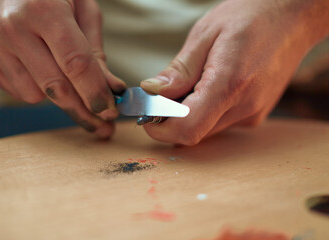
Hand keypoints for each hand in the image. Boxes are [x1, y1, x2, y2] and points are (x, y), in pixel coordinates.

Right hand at [0, 0, 125, 138]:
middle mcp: (13, 27)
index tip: (110, 110)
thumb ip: (96, 53)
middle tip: (102, 123)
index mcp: (44, 9)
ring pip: (35, 95)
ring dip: (59, 97)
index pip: (75, 63)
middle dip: (83, 111)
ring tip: (68, 81)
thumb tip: (111, 91)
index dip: (95, 92)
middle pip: (55, 86)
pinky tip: (43, 71)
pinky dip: (37, 89)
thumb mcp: (85, 13)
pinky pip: (18, 92)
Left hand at [140, 0, 328, 144]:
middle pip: (194, 132)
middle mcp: (244, 107)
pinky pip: (219, 122)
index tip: (147, 114)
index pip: (188, 128)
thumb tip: (152, 92)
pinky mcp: (254, 115)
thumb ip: (179, 71)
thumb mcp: (206, 34)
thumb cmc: (250, 17)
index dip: (160, 128)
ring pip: (205, 129)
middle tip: (164, 93)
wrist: (292, 18)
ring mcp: (252, 114)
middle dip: (170, 119)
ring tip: (193, 81)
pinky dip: (205, 111)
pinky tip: (209, 86)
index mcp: (229, 84)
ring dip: (188, 114)